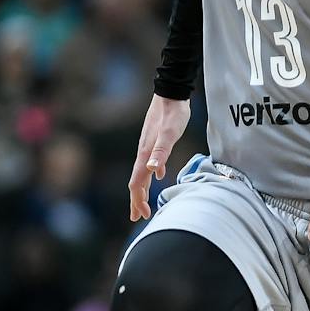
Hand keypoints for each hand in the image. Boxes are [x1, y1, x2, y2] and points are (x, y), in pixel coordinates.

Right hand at [128, 95, 190, 220]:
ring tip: (144, 202)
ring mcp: (148, 147)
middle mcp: (144, 153)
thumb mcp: (170, 133)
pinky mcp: (155, 142)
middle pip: (137, 182)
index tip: (143, 215)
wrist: (170, 93)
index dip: (139, 200)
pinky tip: (158, 175)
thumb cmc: (173, 113)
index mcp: (146, 154)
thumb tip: (153, 170)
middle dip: (137, 200)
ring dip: (143, 190)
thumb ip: (161, 151)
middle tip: (139, 217)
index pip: (137, 182)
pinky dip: (152, 175)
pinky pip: (150, 164)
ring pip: (143, 174)